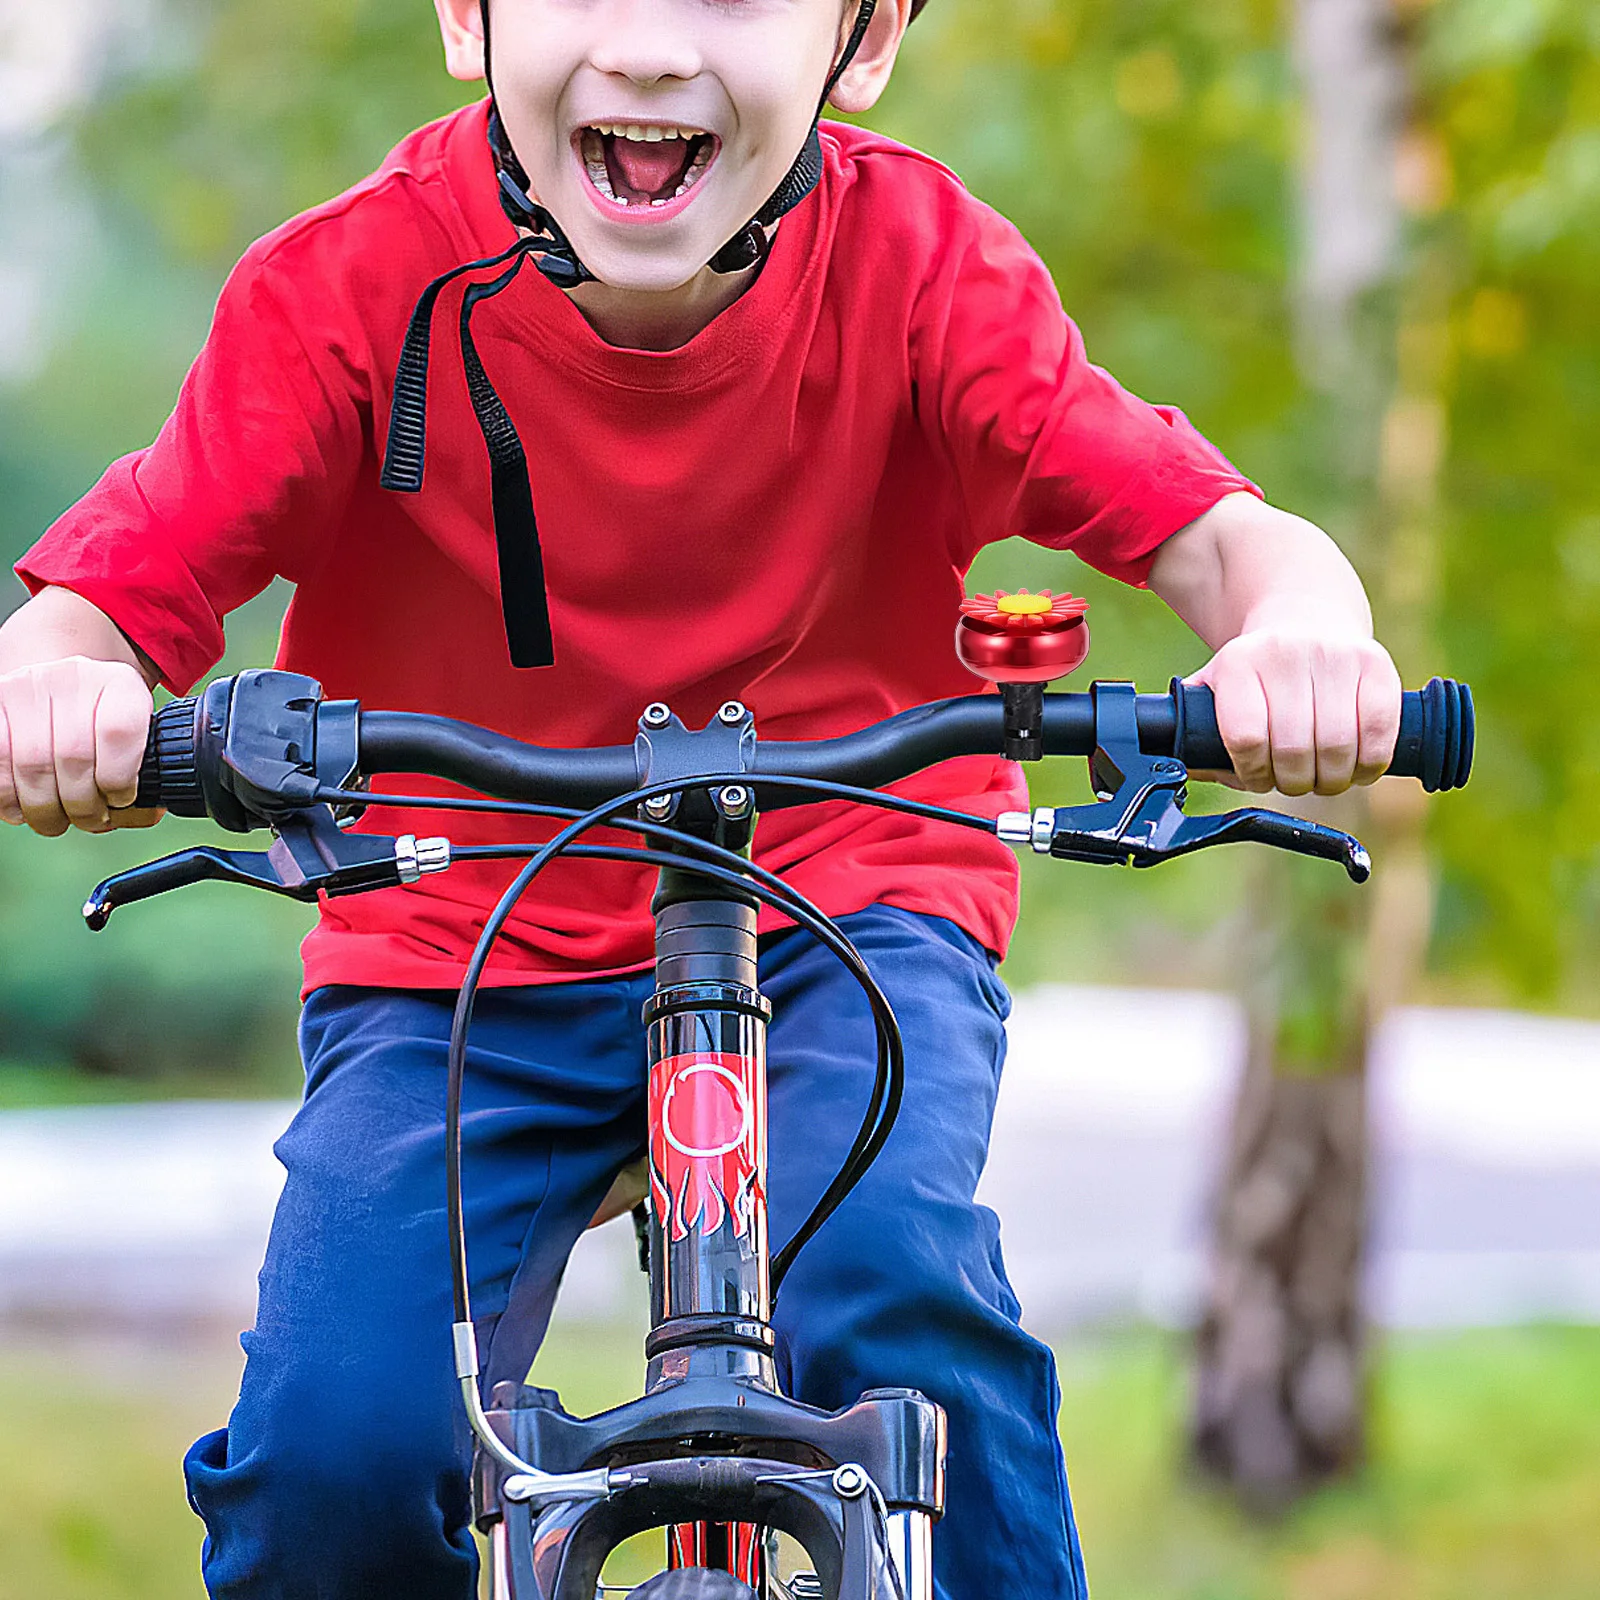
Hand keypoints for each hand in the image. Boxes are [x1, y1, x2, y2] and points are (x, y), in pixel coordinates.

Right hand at [0, 657, 161, 834]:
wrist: (59, 690)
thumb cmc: (102, 725)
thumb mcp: (134, 735)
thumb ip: (143, 770)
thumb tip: (146, 813)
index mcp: (119, 683)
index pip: (120, 732)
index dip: (119, 779)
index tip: (120, 799)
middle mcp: (72, 678)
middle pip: (74, 756)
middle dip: (83, 806)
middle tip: (89, 820)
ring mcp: (28, 690)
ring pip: (32, 765)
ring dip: (45, 809)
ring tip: (57, 820)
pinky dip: (9, 798)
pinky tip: (23, 807)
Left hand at [1188, 626, 1401, 795]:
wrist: (1306, 620)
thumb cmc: (1257, 675)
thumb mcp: (1217, 690)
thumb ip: (1194, 733)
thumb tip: (1178, 774)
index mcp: (1238, 663)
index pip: (1245, 738)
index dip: (1252, 773)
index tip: (1257, 776)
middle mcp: (1285, 654)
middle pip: (1292, 750)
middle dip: (1292, 782)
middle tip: (1292, 782)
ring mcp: (1334, 656)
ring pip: (1337, 747)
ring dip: (1330, 780)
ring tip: (1321, 777)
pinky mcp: (1376, 664)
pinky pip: (1380, 733)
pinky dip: (1369, 765)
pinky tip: (1356, 767)